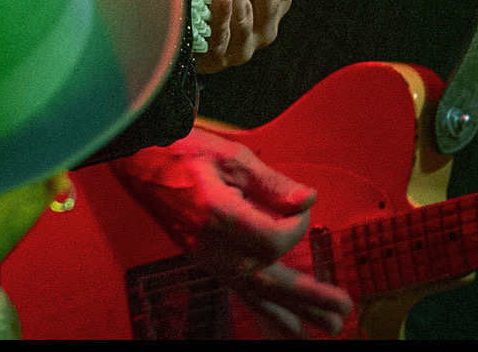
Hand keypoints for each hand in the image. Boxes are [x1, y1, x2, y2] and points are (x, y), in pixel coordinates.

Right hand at [110, 127, 351, 336]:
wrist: (134, 157)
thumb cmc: (178, 149)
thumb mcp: (229, 155)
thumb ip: (271, 181)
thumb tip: (308, 199)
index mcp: (219, 215)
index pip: (275, 239)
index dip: (298, 224)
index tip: (300, 204)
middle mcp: (212, 244)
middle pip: (270, 280)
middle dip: (310, 296)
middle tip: (343, 310)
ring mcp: (205, 255)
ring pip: (256, 293)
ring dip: (294, 311)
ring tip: (326, 327)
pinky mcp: (201, 258)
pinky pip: (238, 290)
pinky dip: (264, 308)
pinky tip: (285, 322)